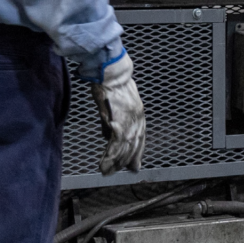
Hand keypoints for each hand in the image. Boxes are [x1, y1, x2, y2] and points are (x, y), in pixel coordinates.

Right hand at [89, 51, 144, 174]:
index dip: (136, 153)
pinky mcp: (117, 120)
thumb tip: (106, 134)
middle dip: (125, 161)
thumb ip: (111, 121)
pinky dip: (110, 155)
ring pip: (124, 147)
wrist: (112, 70)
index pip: (139, 138)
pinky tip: (105, 163)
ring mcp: (128, 120)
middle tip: (116, 172)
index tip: (134, 165)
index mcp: (138, 115)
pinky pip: (114, 143)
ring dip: (115, 162)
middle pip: (132, 145)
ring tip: (107, 172)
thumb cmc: (112, 84)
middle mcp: (137, 119)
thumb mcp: (115, 104)